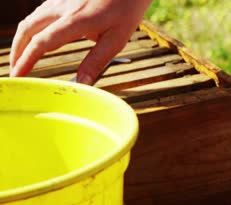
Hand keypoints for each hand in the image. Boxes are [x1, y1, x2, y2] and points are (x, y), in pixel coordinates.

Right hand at [9, 0, 151, 84]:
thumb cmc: (127, 8)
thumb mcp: (117, 38)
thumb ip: (97, 61)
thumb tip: (83, 83)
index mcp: (75, 20)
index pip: (42, 42)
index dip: (27, 60)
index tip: (19, 75)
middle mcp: (62, 7)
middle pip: (28, 29)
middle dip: (18, 51)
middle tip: (15, 70)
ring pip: (32, 19)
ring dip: (23, 39)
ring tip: (23, 57)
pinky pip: (41, 12)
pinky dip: (33, 28)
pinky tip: (37, 38)